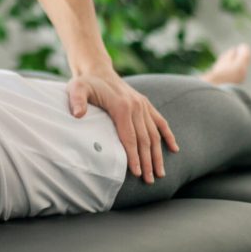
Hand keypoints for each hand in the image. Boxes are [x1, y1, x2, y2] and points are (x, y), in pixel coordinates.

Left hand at [66, 66, 178, 183]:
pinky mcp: (145, 104)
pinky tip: (174, 149)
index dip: (134, 156)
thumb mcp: (76, 89)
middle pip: (144, 139)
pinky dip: (168, 135)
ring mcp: (142, 104)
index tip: (137, 173)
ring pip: (154, 134)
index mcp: (121, 105)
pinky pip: (160, 121)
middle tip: (149, 181)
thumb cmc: (85, 83)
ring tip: (160, 173)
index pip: (130, 137)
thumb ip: (76, 101)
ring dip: (158, 154)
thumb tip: (78, 115)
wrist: (97, 70)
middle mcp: (136, 105)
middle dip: (148, 161)